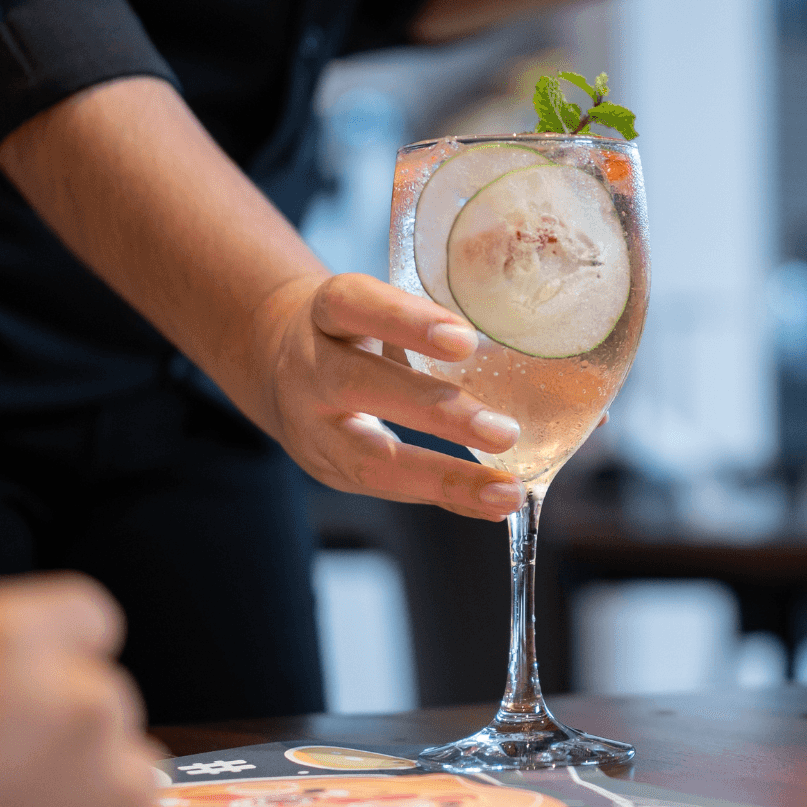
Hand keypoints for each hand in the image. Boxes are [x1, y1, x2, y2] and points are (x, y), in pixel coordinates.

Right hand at [241, 271, 524, 520]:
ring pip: (368, 458)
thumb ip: (427, 313)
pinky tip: (493, 504)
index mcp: (324, 312)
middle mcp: (310, 368)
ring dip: (445, 477)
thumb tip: (530, 327)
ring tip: (507, 491)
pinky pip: (386, 489)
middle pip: (358, 386)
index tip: (464, 339)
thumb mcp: (371, 303)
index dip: (404, 320)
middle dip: (435, 412)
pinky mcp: (327, 469)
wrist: (276, 364)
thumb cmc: (353, 329)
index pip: (354, 305)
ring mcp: (311, 426)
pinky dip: (445, 497)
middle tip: (503, 431)